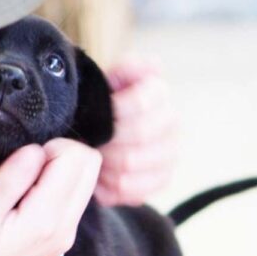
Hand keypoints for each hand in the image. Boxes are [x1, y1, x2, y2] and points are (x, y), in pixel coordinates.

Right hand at [0, 139, 101, 255]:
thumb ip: (10, 180)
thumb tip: (36, 149)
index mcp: (47, 219)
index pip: (77, 159)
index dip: (50, 146)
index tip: (20, 159)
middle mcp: (66, 227)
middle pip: (90, 165)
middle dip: (61, 152)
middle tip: (23, 164)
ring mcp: (65, 234)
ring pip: (85, 179)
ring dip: (58, 167)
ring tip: (21, 179)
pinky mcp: (58, 236)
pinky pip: (72, 194)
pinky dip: (56, 182)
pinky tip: (25, 192)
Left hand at [95, 55, 176, 206]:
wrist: (95, 128)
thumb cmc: (98, 102)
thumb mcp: (105, 78)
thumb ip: (125, 69)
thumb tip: (154, 64)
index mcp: (158, 92)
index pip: (144, 102)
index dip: (116, 111)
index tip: (92, 114)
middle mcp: (171, 121)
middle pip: (141, 135)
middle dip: (106, 139)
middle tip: (85, 141)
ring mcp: (170, 152)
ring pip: (135, 165)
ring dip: (105, 165)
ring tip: (90, 159)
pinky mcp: (163, 178)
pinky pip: (138, 191)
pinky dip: (112, 189)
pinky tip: (99, 180)